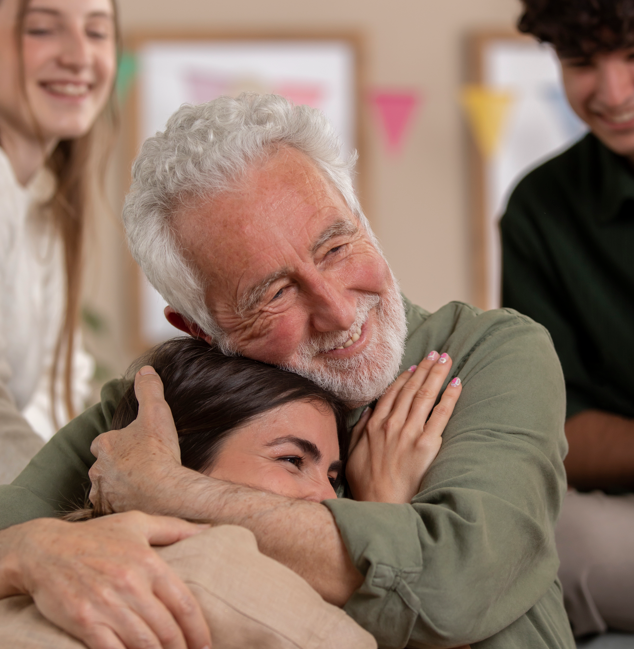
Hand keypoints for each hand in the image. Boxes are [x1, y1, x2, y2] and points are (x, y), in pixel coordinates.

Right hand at [5, 512, 210, 648]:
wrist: (44, 549)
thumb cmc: (95, 536)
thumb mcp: (137, 523)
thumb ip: (174, 528)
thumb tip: (209, 530)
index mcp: (149, 562)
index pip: (183, 603)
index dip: (198, 629)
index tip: (206, 644)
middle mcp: (131, 584)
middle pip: (167, 629)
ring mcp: (107, 605)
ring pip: (143, 644)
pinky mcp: (84, 621)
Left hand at [90, 367, 190, 514]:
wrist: (165, 493)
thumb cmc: (159, 453)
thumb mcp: (157, 413)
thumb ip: (149, 389)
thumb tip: (145, 370)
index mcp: (105, 446)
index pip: (105, 442)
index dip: (121, 443)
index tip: (137, 446)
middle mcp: (98, 470)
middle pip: (104, 466)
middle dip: (117, 466)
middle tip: (140, 467)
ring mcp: (103, 494)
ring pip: (106, 487)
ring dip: (118, 486)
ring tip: (141, 487)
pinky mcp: (110, 513)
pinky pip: (112, 508)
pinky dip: (122, 504)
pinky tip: (138, 503)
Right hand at [346, 351, 461, 502]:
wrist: (381, 505)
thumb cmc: (366, 483)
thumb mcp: (353, 453)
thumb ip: (360, 430)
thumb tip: (368, 412)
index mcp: (374, 424)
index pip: (393, 393)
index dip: (405, 377)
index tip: (414, 365)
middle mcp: (392, 424)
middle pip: (412, 388)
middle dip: (425, 368)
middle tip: (436, 353)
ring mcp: (410, 432)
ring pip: (425, 395)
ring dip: (436, 374)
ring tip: (446, 359)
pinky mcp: (426, 444)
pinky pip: (441, 414)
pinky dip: (449, 396)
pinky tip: (456, 383)